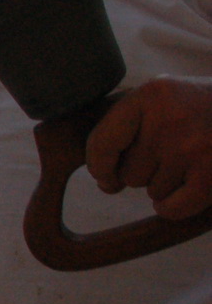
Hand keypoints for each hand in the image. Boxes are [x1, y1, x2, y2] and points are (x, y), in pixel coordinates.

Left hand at [85, 76, 211, 218]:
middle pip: (128, 174)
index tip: (107, 174)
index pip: (102, 144)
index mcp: (151, 95)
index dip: (100, 167)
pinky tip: (190, 188)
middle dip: (146, 170)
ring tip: (194, 158)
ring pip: (152, 191)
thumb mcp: (164, 98)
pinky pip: (171, 209)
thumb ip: (124, 129)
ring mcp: (194, 147)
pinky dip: (174, 207)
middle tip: (177, 149)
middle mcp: (170, 119)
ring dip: (168, 183)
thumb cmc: (202, 107)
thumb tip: (107, 184)